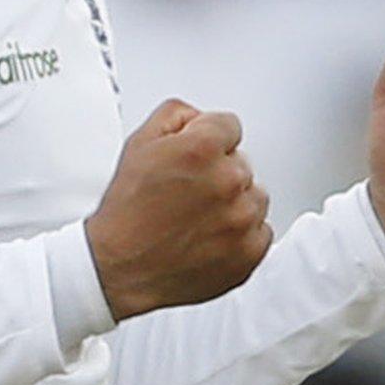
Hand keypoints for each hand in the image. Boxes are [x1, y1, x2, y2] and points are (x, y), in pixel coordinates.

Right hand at [86, 99, 272, 320]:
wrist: (123, 269)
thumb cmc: (127, 212)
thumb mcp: (139, 143)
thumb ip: (175, 115)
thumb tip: (198, 117)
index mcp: (203, 149)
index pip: (230, 126)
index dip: (208, 140)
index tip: (196, 158)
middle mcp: (228, 182)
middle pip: (242, 162)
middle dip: (219, 172)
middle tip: (187, 193)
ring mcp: (242, 220)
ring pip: (255, 196)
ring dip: (234, 203)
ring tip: (198, 217)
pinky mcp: (249, 252)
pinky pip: (261, 231)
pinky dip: (242, 235)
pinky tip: (211, 237)